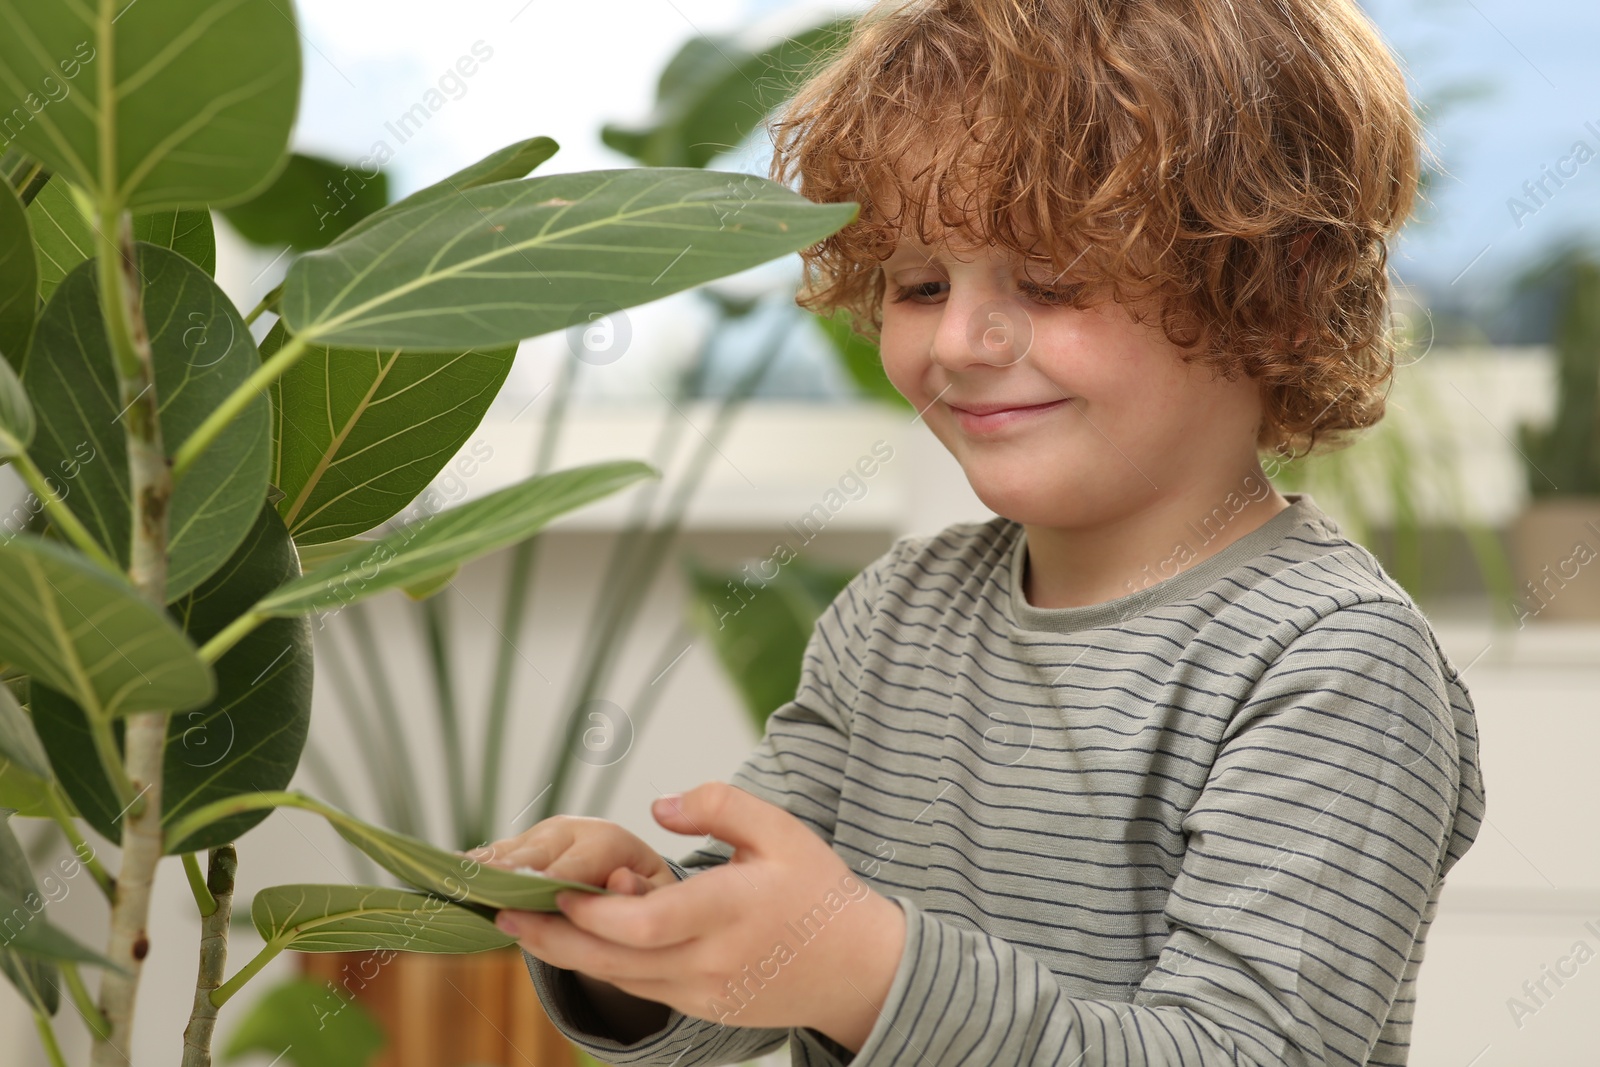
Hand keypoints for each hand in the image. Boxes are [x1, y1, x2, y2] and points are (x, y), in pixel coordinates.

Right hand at [469, 814, 677, 895]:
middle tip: (479, 894)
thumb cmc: (645, 894)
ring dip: (481, 871)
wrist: (629, 874)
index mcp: (607, 840)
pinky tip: (447, 876)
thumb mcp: (659, 899)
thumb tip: (622, 884)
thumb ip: (644, 895)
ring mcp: (538, 837)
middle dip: (508, 877)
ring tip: (451, 882)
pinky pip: (491, 858)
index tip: (525, 898)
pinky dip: (472, 868)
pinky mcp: (517, 847)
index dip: (551, 883)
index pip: (575, 865)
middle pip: (531, 857)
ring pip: (506, 855)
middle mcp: (568, 831)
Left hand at [494, 782, 906, 1052]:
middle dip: (552, 941)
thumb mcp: (780, 829)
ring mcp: (706, 994)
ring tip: (523, 926)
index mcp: (731, 912)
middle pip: (615, 962)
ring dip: (570, 955)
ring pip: (622, 981)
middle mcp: (713, 962)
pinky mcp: (704, 1010)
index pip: (646, 924)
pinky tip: (578, 941)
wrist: (859, 968)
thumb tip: (658, 807)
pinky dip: (606, 966)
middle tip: (503, 916)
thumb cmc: (818, 889)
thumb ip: (720, 805)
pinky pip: (643, 990)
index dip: (592, 914)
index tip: (551, 891)